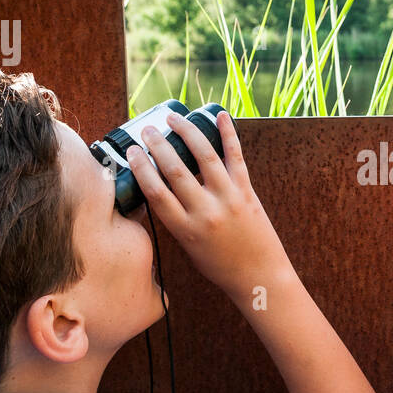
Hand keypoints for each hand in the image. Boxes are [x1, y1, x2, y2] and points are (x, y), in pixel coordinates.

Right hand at [125, 110, 291, 296]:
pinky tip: (219, 115)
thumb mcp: (189, 247)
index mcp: (185, 229)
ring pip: (204, 156)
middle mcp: (205, 211)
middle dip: (158, 145)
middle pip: (175, 170)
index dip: (140, 169)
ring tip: (174, 118)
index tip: (132, 152)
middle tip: (148, 130)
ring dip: (187, 132)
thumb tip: (162, 190)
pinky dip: (228, 133)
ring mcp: (228, 198)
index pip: (155, 193)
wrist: (260, 276)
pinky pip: (236, 156)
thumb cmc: (221, 266)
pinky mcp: (247, 191)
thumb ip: (176, 220)